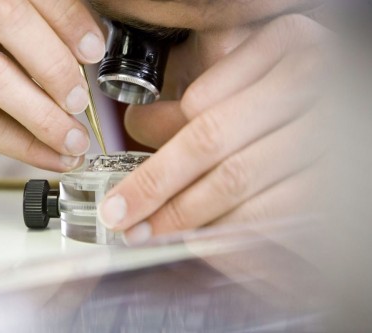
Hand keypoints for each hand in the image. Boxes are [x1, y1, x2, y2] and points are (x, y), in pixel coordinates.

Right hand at [0, 0, 104, 169]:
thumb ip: (18, 42)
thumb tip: (80, 62)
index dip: (66, 17)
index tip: (93, 49)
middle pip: (6, 17)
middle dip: (54, 63)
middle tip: (81, 98)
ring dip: (44, 113)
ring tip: (72, 137)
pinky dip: (23, 144)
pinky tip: (50, 155)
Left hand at [97, 15, 329, 244]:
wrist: (357, 126)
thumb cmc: (301, 101)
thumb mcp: (255, 83)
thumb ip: (202, 100)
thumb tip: (141, 123)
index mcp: (287, 46)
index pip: (201, 101)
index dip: (154, 140)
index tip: (125, 171)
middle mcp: (311, 83)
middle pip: (210, 140)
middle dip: (155, 184)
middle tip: (120, 213)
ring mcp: (329, 132)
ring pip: (236, 180)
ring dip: (184, 214)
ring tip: (149, 232)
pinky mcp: (337, 183)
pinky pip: (271, 215)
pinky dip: (229, 234)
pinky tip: (199, 242)